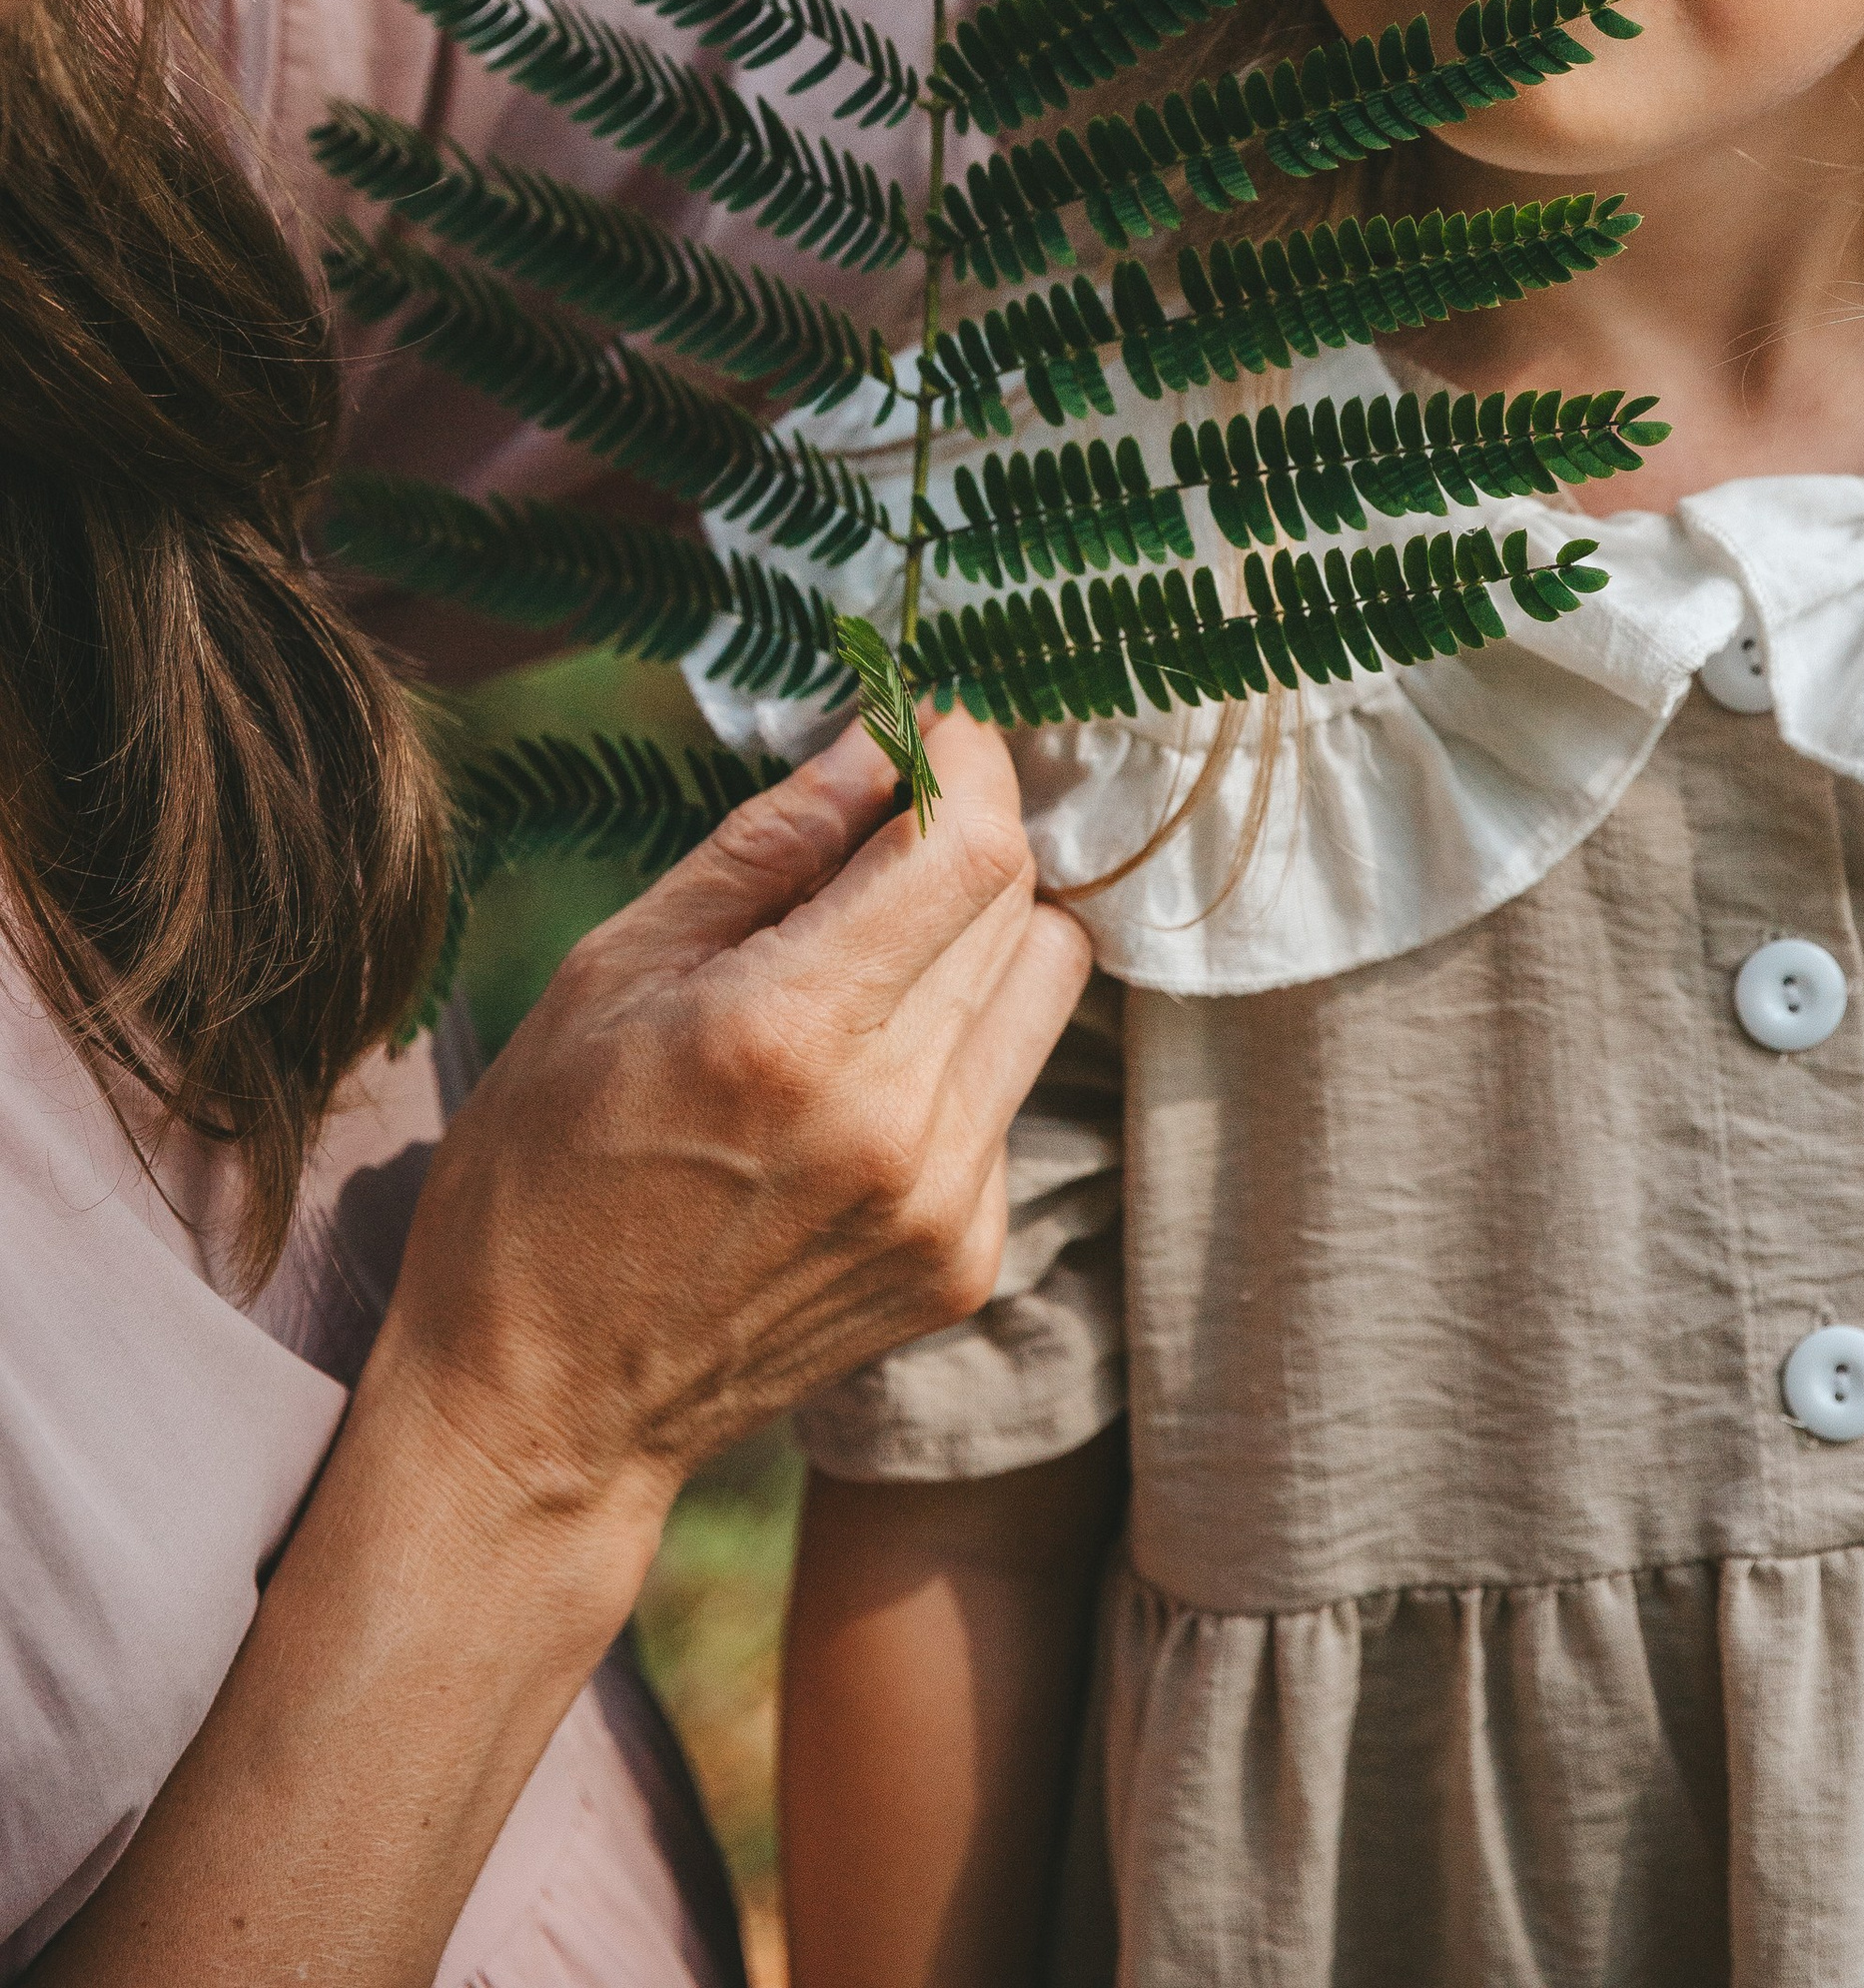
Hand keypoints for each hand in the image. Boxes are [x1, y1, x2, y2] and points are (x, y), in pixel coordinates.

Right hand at [376, 708, 1088, 1578]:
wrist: (545, 1409)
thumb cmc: (542, 1174)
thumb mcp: (612, 973)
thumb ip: (765, 848)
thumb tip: (877, 744)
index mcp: (789, 1033)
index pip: (970, 848)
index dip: (968, 763)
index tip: (931, 732)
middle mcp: (894, 1121)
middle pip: (1021, 906)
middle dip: (962, 841)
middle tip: (878, 840)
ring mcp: (945, 1203)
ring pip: (1043, 989)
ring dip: (976, 942)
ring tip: (865, 964)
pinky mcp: (967, 1260)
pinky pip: (1010, 1091)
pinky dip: (958, 1051)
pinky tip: (855, 1083)